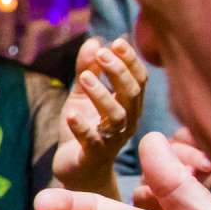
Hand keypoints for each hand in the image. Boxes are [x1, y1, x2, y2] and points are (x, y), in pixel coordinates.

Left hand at [53, 37, 149, 188]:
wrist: (75, 168)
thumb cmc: (84, 128)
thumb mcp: (82, 96)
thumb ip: (87, 70)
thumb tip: (93, 41)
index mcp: (129, 105)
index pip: (139, 79)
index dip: (130, 60)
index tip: (116, 42)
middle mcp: (127, 122)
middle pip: (132, 94)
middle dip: (119, 72)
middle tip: (102, 54)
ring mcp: (112, 140)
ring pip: (116, 116)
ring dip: (101, 95)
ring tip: (84, 78)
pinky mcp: (93, 156)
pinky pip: (92, 140)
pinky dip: (82, 126)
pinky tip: (71, 113)